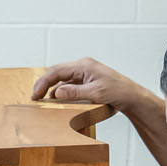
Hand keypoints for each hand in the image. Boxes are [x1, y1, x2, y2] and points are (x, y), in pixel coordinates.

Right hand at [32, 58, 147, 109]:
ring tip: (42, 100)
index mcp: (84, 65)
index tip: (36, 94)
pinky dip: (61, 91)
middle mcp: (83, 66)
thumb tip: (56, 92)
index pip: (57, 71)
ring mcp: (85, 73)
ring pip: (62, 78)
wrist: (132, 97)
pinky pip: (69, 84)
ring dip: (52, 88)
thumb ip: (74, 92)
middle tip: (35, 97)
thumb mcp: (95, 93)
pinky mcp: (87, 81)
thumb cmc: (118, 92)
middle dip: (44, 84)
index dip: (43, 82)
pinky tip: (57, 100)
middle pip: (57, 72)